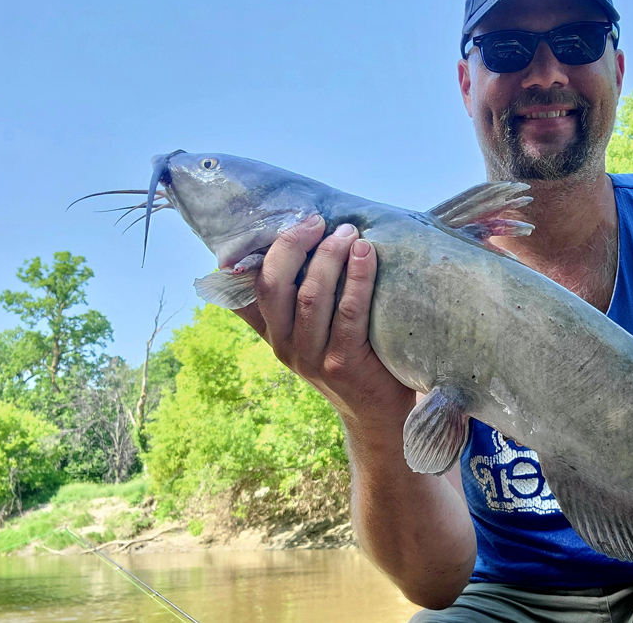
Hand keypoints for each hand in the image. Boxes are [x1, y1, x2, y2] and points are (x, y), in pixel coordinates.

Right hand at [233, 216, 413, 425]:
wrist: (378, 411)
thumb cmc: (351, 357)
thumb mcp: (312, 333)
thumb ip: (294, 302)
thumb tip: (282, 249)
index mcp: (273, 333)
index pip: (254, 285)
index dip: (272, 249)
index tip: (299, 220)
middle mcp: (285, 346)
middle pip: (276, 285)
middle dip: (296, 245)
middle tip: (322, 221)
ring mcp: (312, 358)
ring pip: (312, 296)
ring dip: (330, 257)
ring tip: (349, 233)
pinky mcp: (343, 363)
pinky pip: (349, 312)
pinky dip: (358, 278)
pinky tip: (367, 254)